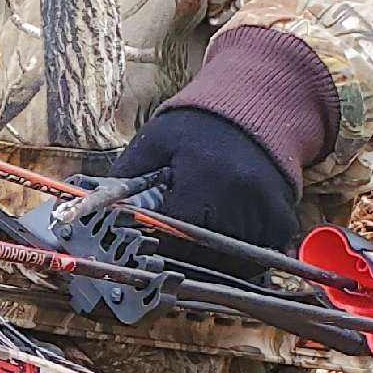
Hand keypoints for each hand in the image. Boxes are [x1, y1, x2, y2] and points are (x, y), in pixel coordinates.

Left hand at [115, 104, 300, 252]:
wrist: (252, 107)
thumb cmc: (194, 128)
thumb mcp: (153, 145)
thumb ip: (124, 182)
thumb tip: (90, 217)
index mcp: (205, 178)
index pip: (174, 236)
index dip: (154, 251)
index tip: (140, 254)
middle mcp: (241, 198)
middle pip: (202, 256)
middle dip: (178, 261)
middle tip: (160, 260)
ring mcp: (266, 212)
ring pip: (230, 265)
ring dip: (207, 265)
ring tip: (188, 252)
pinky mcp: (282, 221)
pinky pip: (254, 258)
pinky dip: (235, 261)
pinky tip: (217, 246)